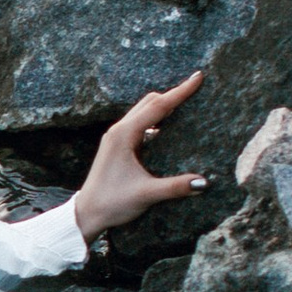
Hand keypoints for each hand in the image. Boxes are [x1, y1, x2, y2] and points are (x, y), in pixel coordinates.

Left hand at [73, 72, 207, 241]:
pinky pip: (140, 124)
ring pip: (143, 112)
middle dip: (173, 93)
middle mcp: (118, 131)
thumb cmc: (112, 203)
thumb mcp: (146, 195)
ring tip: (187, 102)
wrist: (86, 214)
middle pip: (150, 102)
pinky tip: (169, 127)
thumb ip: (175, 187)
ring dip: (164, 105)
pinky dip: (156, 119)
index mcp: (124, 135)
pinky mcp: (117, 146)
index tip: (198, 77)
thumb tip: (204, 182)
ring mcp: (116, 137)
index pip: (158, 106)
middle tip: (196, 86)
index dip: (180, 91)